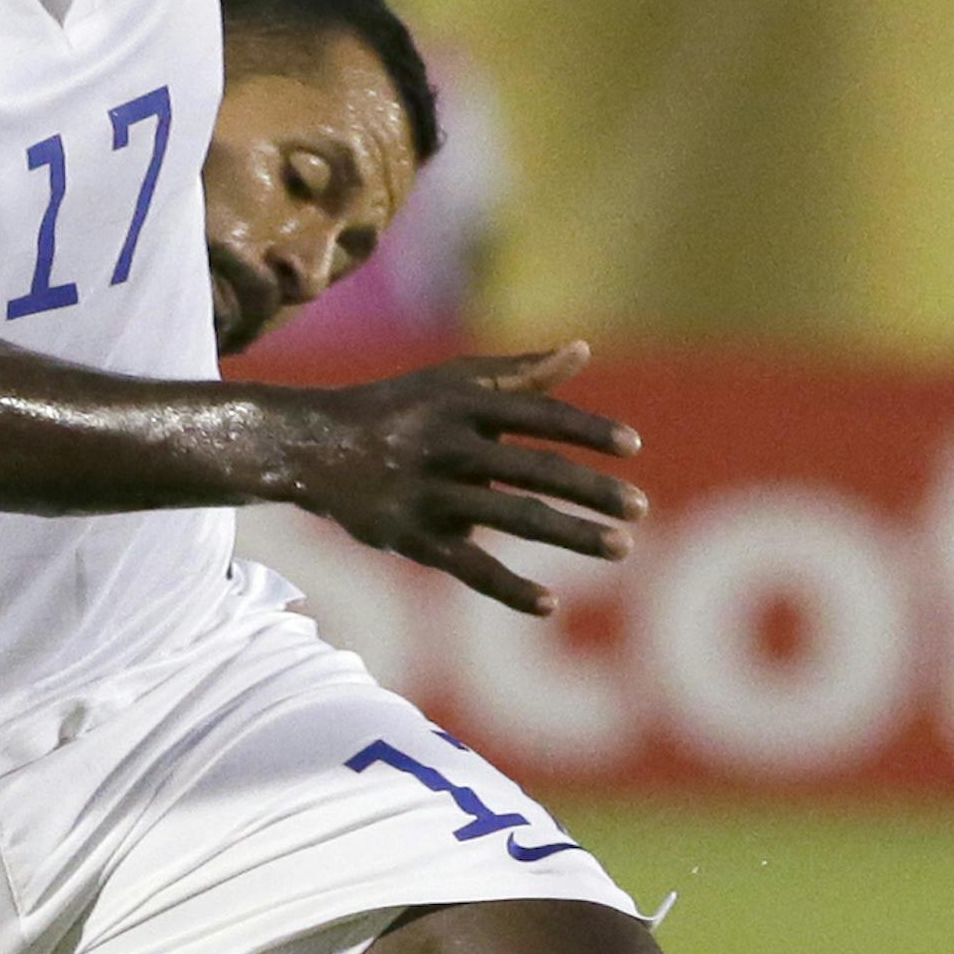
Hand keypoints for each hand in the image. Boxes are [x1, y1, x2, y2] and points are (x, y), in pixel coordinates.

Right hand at [278, 344, 643, 614]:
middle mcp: (447, 444)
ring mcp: (428, 493)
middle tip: (640, 510)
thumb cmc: (397, 409)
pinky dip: (507, 588)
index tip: (632, 448)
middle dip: (592, 491)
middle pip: (533, 470)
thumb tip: (581, 350)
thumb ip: (519, 373)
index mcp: (462, 402)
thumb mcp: (451, 381)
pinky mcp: (409, 537)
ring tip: (621, 549)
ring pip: (512, 518)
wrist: (312, 447)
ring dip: (571, 535)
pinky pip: (467, 566)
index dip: (587, 430)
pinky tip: (549, 604)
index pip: (538, 415)